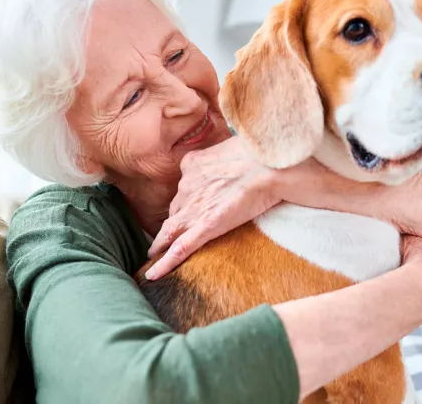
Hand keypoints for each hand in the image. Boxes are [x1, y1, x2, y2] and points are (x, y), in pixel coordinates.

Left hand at [145, 137, 281, 279]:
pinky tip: (153, 275)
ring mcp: (194, 209)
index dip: (183, 201)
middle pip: (175, 210)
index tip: (183, 208)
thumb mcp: (233, 146)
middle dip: (171, 222)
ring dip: (160, 244)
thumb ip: (225, 156)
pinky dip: (164, 264)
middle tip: (166, 235)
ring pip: (169, 231)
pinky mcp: (205, 227)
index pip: (185, 188)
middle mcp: (187, 187)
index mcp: (193, 165)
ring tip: (153, 256)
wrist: (268, 166)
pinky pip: (179, 249)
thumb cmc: (260, 154)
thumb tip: (234, 159)